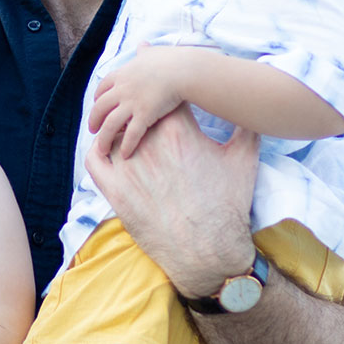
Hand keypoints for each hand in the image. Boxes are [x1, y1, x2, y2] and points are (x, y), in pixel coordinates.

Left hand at [84, 107, 257, 298]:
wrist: (209, 250)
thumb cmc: (227, 206)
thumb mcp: (244, 160)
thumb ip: (246, 128)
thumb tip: (249, 109)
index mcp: (177, 131)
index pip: (163, 97)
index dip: (166, 93)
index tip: (166, 94)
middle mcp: (148, 144)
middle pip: (135, 113)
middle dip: (141, 111)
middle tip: (147, 114)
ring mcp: (128, 167)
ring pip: (112, 133)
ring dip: (119, 131)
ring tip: (128, 134)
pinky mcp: (114, 191)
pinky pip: (94, 159)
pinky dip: (98, 150)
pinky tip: (109, 152)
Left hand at [87, 47, 191, 158]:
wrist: (184, 70)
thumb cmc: (172, 61)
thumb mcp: (152, 53)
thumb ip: (144, 52)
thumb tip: (142, 45)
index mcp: (122, 74)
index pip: (102, 88)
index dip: (97, 98)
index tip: (97, 106)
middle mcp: (122, 89)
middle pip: (100, 108)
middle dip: (94, 120)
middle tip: (93, 131)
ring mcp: (132, 103)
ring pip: (110, 124)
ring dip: (104, 139)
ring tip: (102, 150)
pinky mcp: (144, 114)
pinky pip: (131, 134)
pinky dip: (127, 145)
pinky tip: (125, 154)